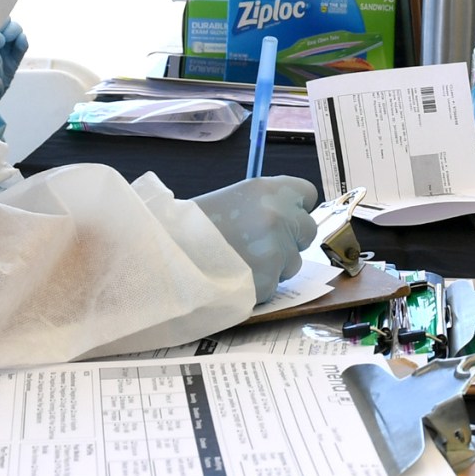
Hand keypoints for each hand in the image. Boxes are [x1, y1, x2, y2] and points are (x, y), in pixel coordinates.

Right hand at [189, 176, 319, 304]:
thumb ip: (265, 204)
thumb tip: (288, 214)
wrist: (168, 255)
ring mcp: (277, 250)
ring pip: (293, 262)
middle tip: (261, 245)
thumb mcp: (232, 198)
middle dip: (290, 239)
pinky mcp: (270, 280)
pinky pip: (275, 285)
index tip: (285, 216)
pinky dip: (260, 285)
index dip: (295, 207)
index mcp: (269, 190)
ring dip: (275, 265)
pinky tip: (236, 278)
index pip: (306, 194)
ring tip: (242, 263)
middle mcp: (279, 216)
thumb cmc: (194, 226)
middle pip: (307, 230)